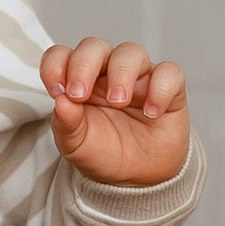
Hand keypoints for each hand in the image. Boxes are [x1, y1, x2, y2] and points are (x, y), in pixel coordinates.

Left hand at [41, 35, 190, 187]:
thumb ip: (66, 124)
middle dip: (84, 65)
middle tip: (80, 94)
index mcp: (79, 81)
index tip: (56, 90)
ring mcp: (139, 78)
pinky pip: (170, 73)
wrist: (138, 178)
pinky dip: (160, 89)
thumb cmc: (104, 153)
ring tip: (118, 102)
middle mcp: (107, 73)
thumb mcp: (76, 146)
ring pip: (131, 52)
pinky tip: (151, 113)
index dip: (55, 65)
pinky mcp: (169, 89)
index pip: (62, 55)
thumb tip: (60, 101)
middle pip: (94, 46)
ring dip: (121, 73)